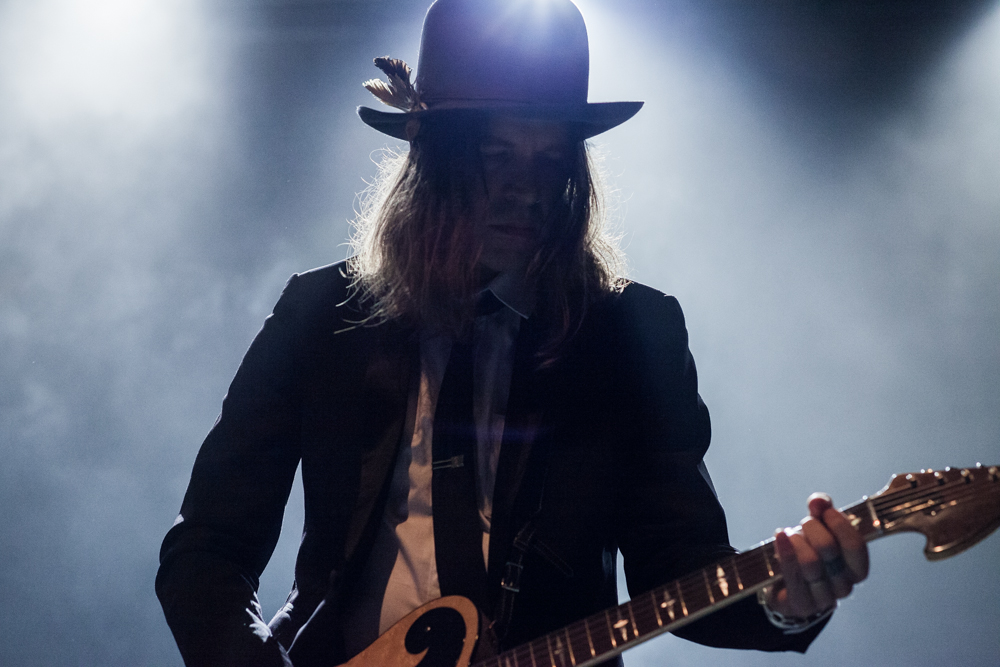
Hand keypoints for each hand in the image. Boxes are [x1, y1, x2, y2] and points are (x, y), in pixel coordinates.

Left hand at [764, 493, 869, 619]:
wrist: (785, 584)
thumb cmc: (808, 551)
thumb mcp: (819, 528)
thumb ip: (822, 511)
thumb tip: (819, 501)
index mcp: (856, 568)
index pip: (856, 545)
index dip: (840, 524)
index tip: (826, 511)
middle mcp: (844, 586)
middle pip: (829, 549)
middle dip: (812, 528)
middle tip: (804, 523)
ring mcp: (824, 598)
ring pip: (810, 563)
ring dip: (797, 541)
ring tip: (789, 535)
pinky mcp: (802, 604)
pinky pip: (793, 575)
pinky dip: (784, 552)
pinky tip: (780, 536)